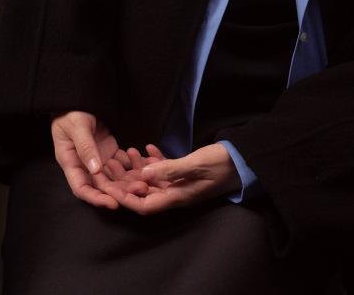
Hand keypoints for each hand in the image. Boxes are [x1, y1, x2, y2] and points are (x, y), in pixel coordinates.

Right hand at [51, 110, 141, 208]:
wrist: (79, 97)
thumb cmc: (72, 110)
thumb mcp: (77, 126)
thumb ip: (86, 147)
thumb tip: (95, 170)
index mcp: (70, 161)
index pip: (81, 188)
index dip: (96, 198)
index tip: (112, 204)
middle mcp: (84, 164)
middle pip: (101, 184)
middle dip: (119, 191)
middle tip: (138, 193)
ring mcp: (97, 158)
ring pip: (113, 175)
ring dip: (128, 180)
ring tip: (145, 183)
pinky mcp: (108, 150)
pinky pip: (121, 162)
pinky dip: (132, 165)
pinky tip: (146, 168)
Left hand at [94, 142, 240, 213]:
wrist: (244, 160)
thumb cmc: (221, 163)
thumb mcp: (195, 164)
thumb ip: (170, 169)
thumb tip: (144, 174)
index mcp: (178, 197)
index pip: (145, 205)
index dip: (126, 199)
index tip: (109, 189)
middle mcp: (177, 193)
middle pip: (145, 192)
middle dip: (127, 181)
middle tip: (111, 166)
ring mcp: (181, 183)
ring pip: (153, 180)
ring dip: (139, 168)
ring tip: (128, 151)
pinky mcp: (187, 173)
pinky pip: (165, 170)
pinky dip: (155, 160)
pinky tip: (148, 147)